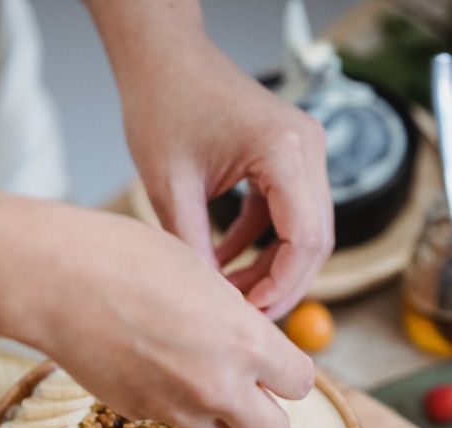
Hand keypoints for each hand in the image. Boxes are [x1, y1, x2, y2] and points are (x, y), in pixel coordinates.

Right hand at [24, 207, 313, 427]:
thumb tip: (249, 343)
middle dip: (265, 415)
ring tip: (196, 385)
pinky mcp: (138, 414)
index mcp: (245, 341)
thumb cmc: (129, 258)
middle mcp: (218, 385)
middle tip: (246, 390)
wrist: (57, 280)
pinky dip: (169, 406)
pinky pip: (170, 424)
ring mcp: (175, 407)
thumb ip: (235, 320)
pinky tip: (145, 367)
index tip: (273, 364)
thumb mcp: (202, 276)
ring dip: (219, 421)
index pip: (301, 384)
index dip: (288, 373)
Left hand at [119, 36, 333, 319]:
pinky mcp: (286, 160)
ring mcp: (302, 153)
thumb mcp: (170, 188)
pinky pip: (284, 218)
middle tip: (242, 320)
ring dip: (270, 270)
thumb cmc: (162, 105)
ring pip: (303, 234)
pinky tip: (223, 266)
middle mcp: (307, 148)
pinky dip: (259, 246)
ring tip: (228, 298)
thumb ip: (193, 248)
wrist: (161, 58)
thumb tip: (210, 305)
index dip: (282, 286)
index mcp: (285, 150)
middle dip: (280, 286)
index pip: (306, 239)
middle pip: (315, 241)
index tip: (248, 316)